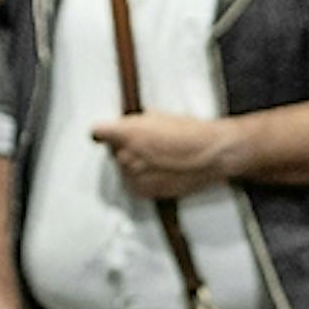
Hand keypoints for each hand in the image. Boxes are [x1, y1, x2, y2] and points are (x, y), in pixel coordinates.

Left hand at [90, 112, 241, 202]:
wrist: (211, 155)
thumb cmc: (192, 135)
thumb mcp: (160, 116)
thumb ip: (138, 123)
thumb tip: (134, 126)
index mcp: (126, 132)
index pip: (97, 132)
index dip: (103, 132)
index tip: (104, 134)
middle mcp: (125, 156)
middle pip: (113, 151)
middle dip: (125, 148)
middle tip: (147, 145)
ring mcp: (133, 176)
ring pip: (123, 169)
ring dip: (135, 165)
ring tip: (159, 160)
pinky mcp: (143, 192)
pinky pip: (134, 184)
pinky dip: (143, 179)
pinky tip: (161, 171)